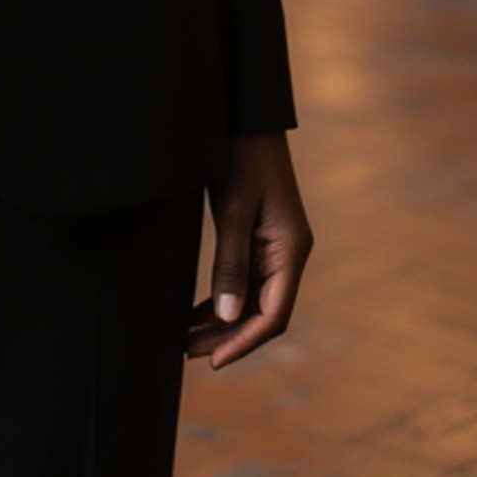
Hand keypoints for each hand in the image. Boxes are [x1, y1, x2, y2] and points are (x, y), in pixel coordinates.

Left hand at [185, 131, 310, 372]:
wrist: (245, 114)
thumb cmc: (240, 155)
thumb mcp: (231, 208)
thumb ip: (230, 262)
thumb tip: (227, 316)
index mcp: (291, 249)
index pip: (273, 314)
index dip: (243, 342)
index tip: (212, 361)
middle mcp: (288, 253)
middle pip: (262, 312)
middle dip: (227, 337)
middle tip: (186, 353)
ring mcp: (275, 246)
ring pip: (251, 299)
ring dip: (222, 322)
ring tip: (185, 340)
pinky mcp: (259, 237)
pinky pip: (245, 281)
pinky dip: (223, 300)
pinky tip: (196, 313)